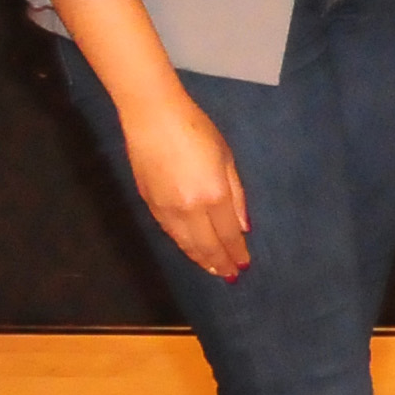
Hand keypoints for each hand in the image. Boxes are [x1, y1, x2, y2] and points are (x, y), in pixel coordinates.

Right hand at [118, 87, 252, 279]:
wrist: (153, 118)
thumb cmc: (197, 130)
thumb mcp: (226, 158)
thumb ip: (236, 195)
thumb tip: (243, 227)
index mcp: (213, 195)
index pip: (227, 234)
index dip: (236, 252)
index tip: (243, 265)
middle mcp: (189, 210)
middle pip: (206, 245)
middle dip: (220, 262)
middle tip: (230, 276)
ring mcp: (166, 210)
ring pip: (186, 244)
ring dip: (201, 259)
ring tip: (213, 269)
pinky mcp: (150, 205)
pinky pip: (170, 234)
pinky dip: (183, 246)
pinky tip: (191, 250)